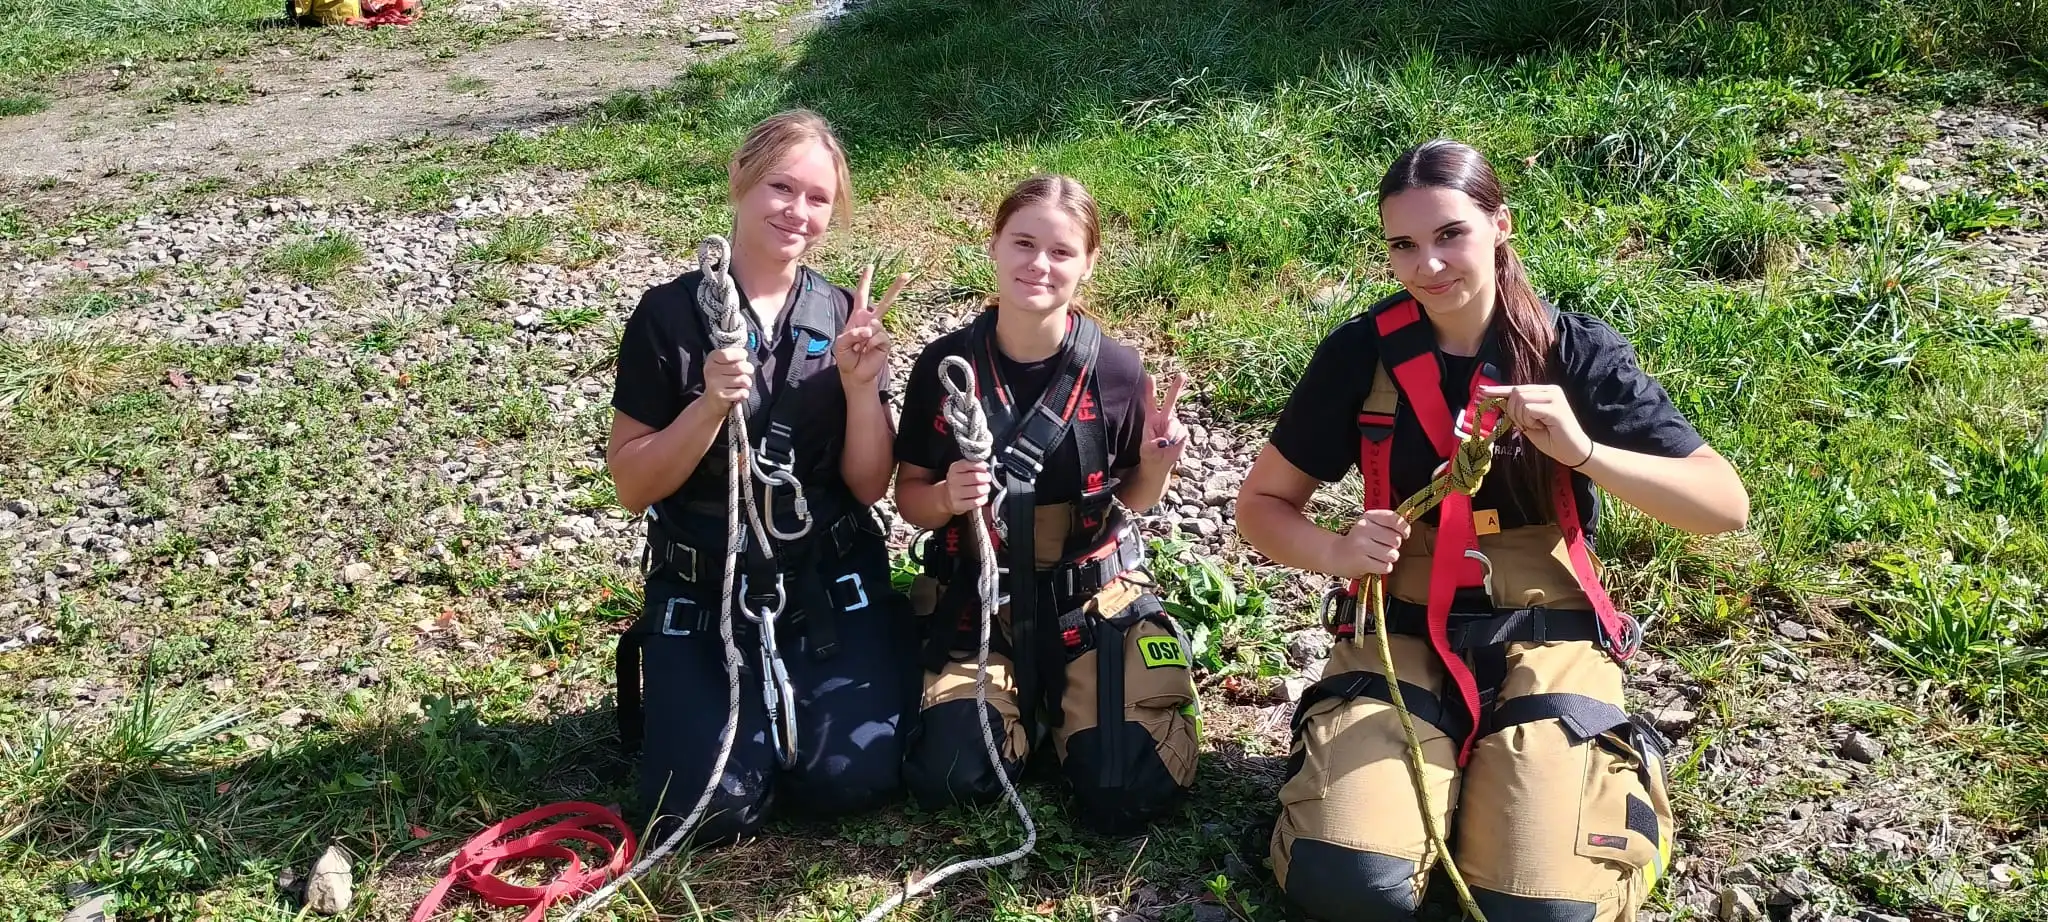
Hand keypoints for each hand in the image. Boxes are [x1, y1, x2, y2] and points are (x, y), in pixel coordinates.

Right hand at [702, 345, 753, 409]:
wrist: (712, 400)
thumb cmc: (724, 377)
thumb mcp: (725, 362)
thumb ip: (735, 355)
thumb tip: (745, 354)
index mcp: (712, 358)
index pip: (728, 354)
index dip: (740, 355)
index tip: (743, 357)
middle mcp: (711, 370)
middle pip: (740, 367)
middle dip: (748, 370)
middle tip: (745, 372)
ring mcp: (714, 384)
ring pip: (744, 380)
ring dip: (747, 383)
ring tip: (740, 384)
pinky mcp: (721, 396)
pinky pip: (743, 393)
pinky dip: (743, 393)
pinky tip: (737, 392)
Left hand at [836, 264, 908, 388]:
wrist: (855, 373)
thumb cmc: (846, 356)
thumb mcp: (841, 343)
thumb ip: (852, 333)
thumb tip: (870, 329)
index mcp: (858, 316)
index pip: (862, 295)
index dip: (865, 281)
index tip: (870, 266)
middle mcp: (871, 320)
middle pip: (885, 301)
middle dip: (896, 288)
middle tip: (907, 274)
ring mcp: (880, 330)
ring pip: (878, 322)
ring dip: (863, 337)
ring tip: (859, 348)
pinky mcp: (885, 341)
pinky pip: (878, 336)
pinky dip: (870, 343)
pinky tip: (867, 350)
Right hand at [943, 459, 992, 515]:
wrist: (947, 496)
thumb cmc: (959, 481)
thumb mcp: (962, 469)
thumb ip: (973, 465)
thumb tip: (985, 466)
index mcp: (955, 469)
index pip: (968, 465)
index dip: (980, 466)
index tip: (984, 469)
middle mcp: (953, 480)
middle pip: (976, 478)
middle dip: (986, 478)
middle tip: (987, 478)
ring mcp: (955, 493)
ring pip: (978, 490)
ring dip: (985, 488)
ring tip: (985, 488)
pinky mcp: (959, 505)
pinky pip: (976, 502)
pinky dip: (983, 499)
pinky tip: (982, 496)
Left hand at [1139, 370, 1187, 465]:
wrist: (1159, 463)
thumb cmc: (1149, 454)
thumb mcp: (1146, 450)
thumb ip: (1153, 444)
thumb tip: (1165, 441)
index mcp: (1151, 418)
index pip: (1151, 401)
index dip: (1151, 390)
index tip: (1151, 377)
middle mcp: (1164, 418)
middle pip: (1171, 400)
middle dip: (1177, 387)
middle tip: (1182, 374)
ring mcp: (1174, 424)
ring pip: (1175, 423)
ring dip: (1170, 434)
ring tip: (1164, 444)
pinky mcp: (1183, 432)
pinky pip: (1181, 433)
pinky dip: (1175, 440)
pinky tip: (1171, 445)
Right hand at [1327, 509, 1410, 578]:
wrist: (1335, 555)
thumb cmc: (1358, 540)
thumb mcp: (1370, 525)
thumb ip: (1388, 524)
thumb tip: (1407, 530)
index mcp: (1368, 517)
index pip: (1393, 519)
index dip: (1403, 528)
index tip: (1404, 534)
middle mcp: (1363, 529)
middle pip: (1396, 540)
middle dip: (1394, 547)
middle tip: (1382, 547)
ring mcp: (1361, 546)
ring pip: (1393, 555)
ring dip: (1388, 558)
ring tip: (1377, 556)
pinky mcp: (1361, 562)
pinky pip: (1386, 567)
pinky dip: (1383, 568)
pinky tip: (1374, 564)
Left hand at [1476, 384, 1593, 466]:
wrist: (1575, 452)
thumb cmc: (1553, 440)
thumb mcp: (1529, 424)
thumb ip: (1516, 412)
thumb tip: (1497, 401)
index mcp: (1545, 392)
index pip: (1516, 388)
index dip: (1498, 391)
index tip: (1481, 392)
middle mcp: (1551, 390)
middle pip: (1516, 392)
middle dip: (1512, 411)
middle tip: (1526, 425)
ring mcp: (1554, 397)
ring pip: (1520, 399)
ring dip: (1521, 417)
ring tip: (1536, 426)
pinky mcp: (1556, 408)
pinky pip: (1528, 409)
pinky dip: (1528, 420)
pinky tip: (1540, 426)